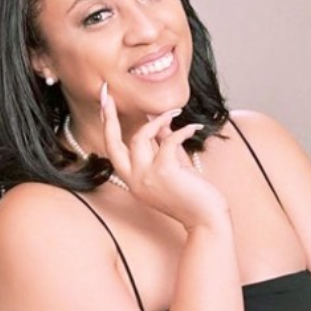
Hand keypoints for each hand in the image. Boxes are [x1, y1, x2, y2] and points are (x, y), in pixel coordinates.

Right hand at [100, 82, 228, 230]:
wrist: (206, 217)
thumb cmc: (192, 192)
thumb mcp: (172, 165)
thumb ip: (162, 145)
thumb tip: (158, 120)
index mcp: (132, 179)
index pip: (112, 149)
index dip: (107, 125)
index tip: (105, 102)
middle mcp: (133, 180)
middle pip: (113, 143)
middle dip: (109, 116)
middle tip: (108, 93)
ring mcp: (146, 178)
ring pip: (140, 137)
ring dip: (158, 120)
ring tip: (176, 111)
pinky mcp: (164, 172)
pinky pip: (169, 140)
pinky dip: (182, 130)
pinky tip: (194, 127)